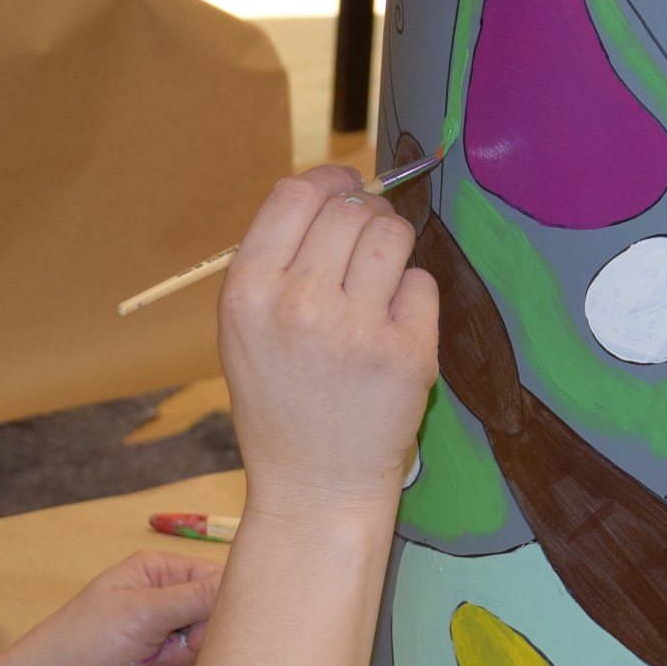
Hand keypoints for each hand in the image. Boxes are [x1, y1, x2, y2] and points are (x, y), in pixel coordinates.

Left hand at [0, 552, 221, 665]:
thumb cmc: (85, 642)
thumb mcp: (144, 612)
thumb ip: (197, 596)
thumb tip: (244, 579)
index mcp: (157, 572)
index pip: (216, 582)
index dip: (217, 610)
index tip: (198, 628)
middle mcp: (160, 601)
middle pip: (212, 625)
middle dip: (187, 646)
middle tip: (157, 649)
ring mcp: (155, 638)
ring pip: (196, 659)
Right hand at [219, 166, 439, 524]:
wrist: (314, 487)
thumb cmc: (280, 404)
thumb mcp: (244, 330)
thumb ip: (276, 262)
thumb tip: (334, 192)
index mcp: (247, 293)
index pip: (294, 194)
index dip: (328, 179)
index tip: (346, 184)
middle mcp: (298, 305)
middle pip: (349, 209)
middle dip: (366, 213)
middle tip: (370, 240)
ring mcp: (355, 331)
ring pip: (392, 236)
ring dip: (394, 245)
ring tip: (383, 279)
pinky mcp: (407, 355)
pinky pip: (422, 285)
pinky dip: (413, 298)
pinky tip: (394, 328)